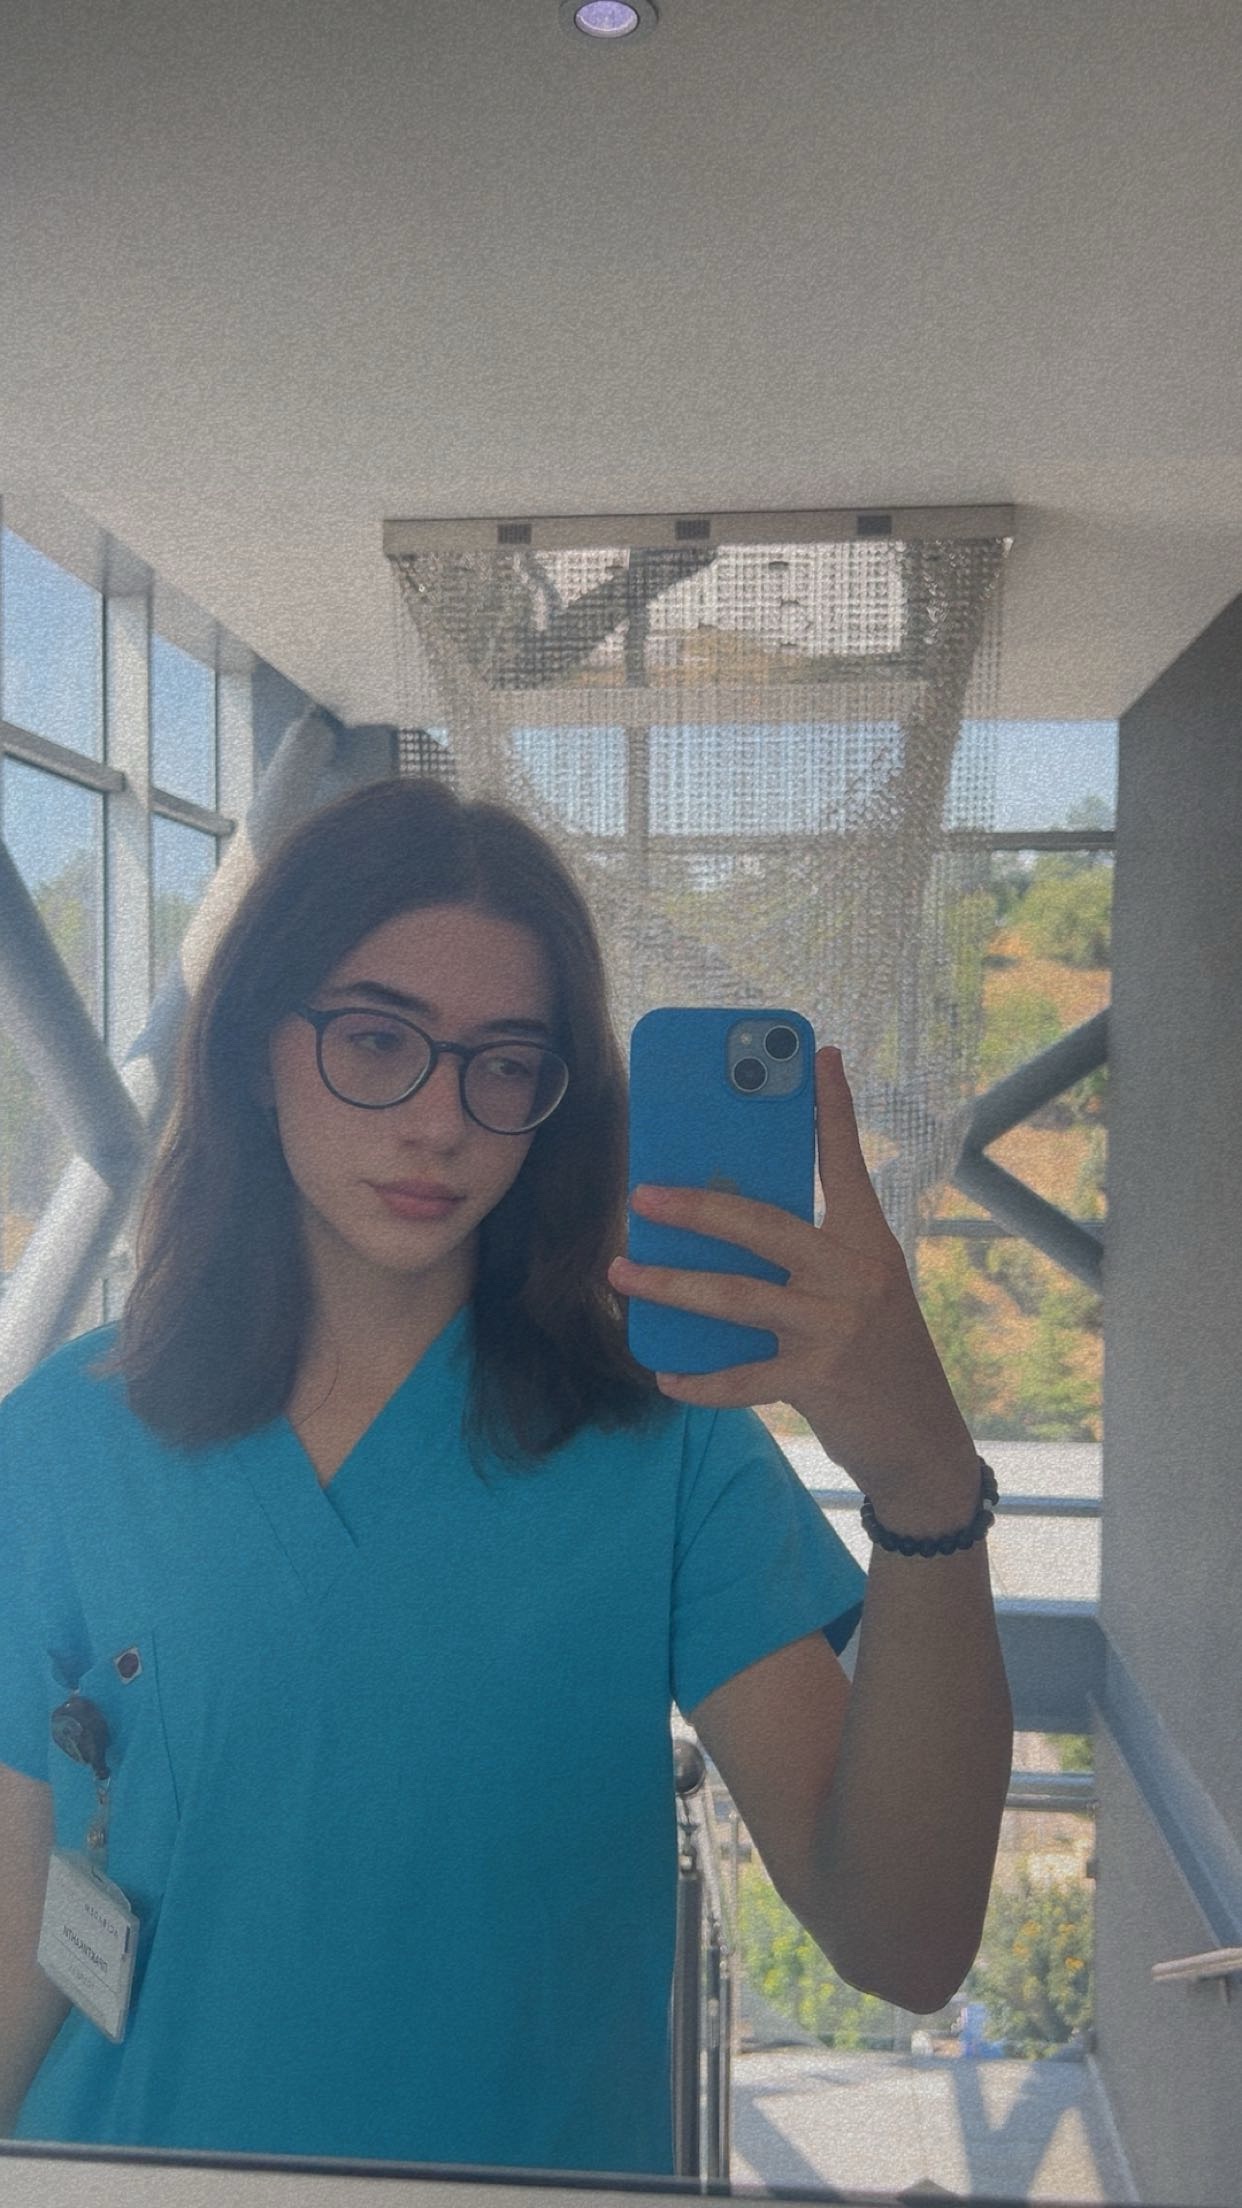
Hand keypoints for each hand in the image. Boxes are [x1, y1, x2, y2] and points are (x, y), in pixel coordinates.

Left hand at [607, 1045, 978, 1519]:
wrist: (921, 1440)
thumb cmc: (880, 1353)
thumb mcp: (860, 1289)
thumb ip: (810, 1255)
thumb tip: (727, 1220)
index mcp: (869, 1242)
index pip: (847, 1163)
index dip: (832, 1108)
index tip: (817, 1055)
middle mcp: (855, 1275)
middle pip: (762, 1225)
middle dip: (695, 1206)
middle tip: (642, 1193)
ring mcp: (835, 1327)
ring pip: (733, 1297)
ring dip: (668, 1285)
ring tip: (622, 1272)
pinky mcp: (816, 1380)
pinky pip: (740, 1377)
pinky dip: (699, 1379)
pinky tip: (665, 1374)